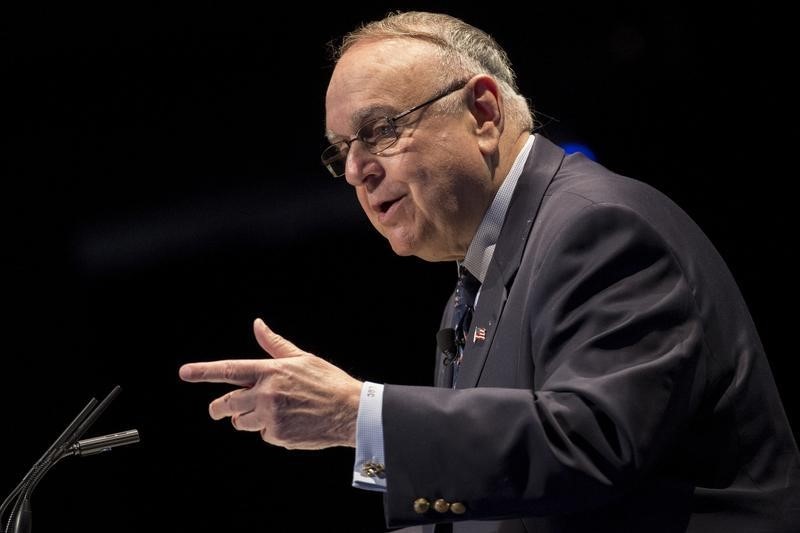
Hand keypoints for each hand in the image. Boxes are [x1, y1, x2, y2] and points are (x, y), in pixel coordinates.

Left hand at [179, 318, 361, 448]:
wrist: (350, 411)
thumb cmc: (328, 382)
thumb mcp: (301, 358)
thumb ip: (274, 345)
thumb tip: (258, 325)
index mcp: (270, 371)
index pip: (229, 370)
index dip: (203, 371)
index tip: (185, 372)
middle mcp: (266, 394)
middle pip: (226, 403)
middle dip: (218, 408)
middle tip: (218, 410)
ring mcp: (270, 417)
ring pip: (241, 422)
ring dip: (246, 419)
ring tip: (268, 412)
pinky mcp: (277, 436)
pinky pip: (262, 434)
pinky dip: (270, 430)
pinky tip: (289, 422)